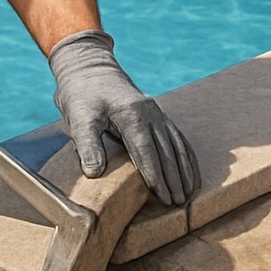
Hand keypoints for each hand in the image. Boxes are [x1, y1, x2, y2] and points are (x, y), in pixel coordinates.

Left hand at [49, 29, 199, 205]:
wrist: (88, 68)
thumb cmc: (81, 94)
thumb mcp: (79, 118)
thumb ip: (87, 145)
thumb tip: (94, 173)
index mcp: (131, 114)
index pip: (146, 150)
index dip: (155, 175)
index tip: (162, 196)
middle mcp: (150, 113)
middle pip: (166, 150)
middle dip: (173, 178)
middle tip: (178, 203)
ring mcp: (156, 113)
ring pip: (176, 145)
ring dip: (184, 170)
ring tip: (189, 193)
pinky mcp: (157, 115)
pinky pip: (177, 138)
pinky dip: (186, 156)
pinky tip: (191, 171)